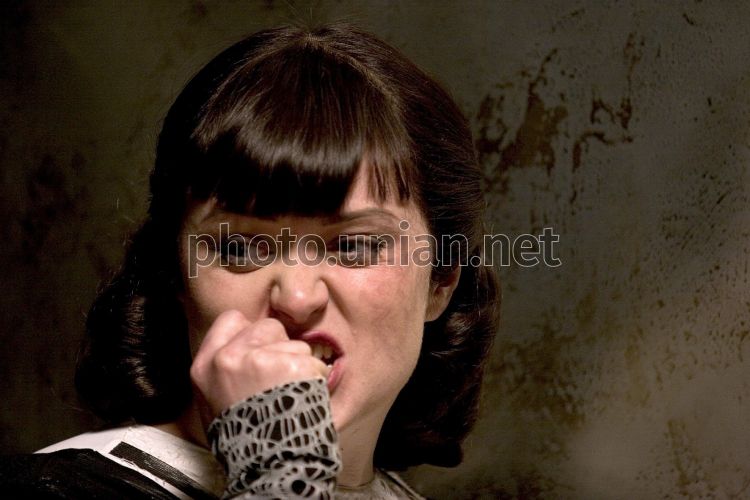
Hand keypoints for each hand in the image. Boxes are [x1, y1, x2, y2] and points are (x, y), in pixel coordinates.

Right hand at [189, 310, 329, 425]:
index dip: (249, 332)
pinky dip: (316, 379)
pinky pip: (314, 362)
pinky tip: (304, 399)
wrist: (267, 465)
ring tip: (290, 394)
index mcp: (205, 366)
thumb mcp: (213, 402)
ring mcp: (260, 360)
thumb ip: (224, 369)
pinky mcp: (291, 366)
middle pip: (267, 326)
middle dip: (279, 345)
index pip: (231, 319)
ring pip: (294, 343)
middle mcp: (229, 358)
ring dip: (299, 364)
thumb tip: (246, 347)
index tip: (258, 349)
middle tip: (278, 378)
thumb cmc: (243, 438)